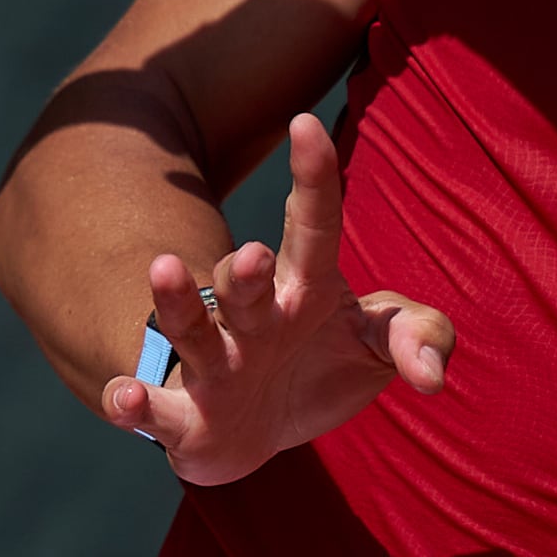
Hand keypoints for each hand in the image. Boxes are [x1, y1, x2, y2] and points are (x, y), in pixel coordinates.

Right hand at [97, 114, 451, 485]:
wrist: (257, 432)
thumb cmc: (319, 366)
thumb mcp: (379, 345)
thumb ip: (419, 334)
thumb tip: (432, 374)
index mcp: (304, 290)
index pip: (314, 227)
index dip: (312, 178)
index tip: (305, 124)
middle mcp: (252, 319)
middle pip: (245, 285)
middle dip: (245, 270)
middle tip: (255, 255)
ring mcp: (215, 367)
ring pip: (192, 331)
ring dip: (177, 304)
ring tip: (164, 270)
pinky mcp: (185, 421)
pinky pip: (157, 410)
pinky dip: (135, 404)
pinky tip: (124, 398)